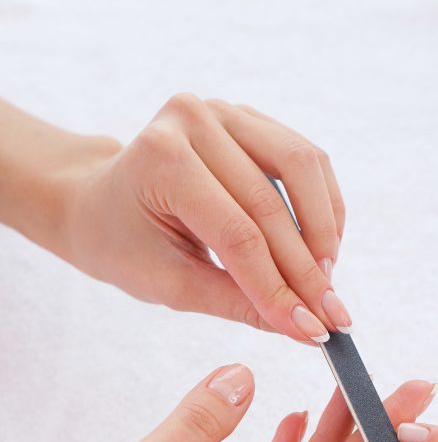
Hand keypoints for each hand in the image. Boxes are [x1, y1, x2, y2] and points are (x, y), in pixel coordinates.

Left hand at [0, 96, 349, 342]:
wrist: (100, 203)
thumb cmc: (125, 245)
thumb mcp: (172, 286)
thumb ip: (240, 304)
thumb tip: (305, 329)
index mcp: (162, 159)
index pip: (239, 234)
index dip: (280, 287)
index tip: (313, 330)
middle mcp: (195, 120)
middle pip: (273, 207)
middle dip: (307, 272)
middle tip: (334, 318)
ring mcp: (226, 111)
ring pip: (302, 169)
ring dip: (323, 232)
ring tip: (326, 282)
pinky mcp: (250, 119)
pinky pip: (305, 160)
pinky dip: (322, 206)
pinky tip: (324, 248)